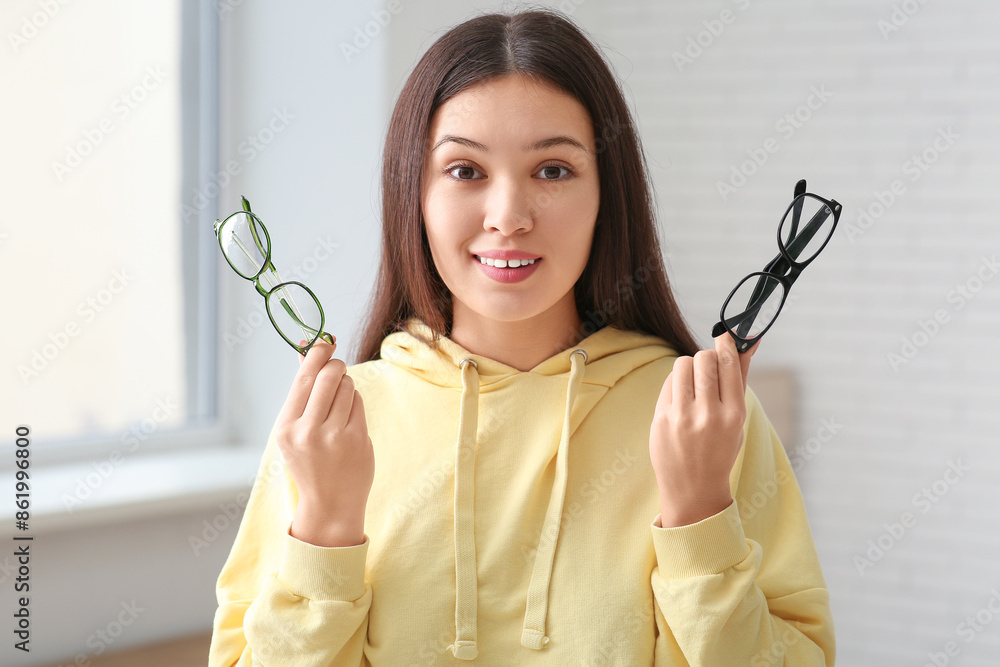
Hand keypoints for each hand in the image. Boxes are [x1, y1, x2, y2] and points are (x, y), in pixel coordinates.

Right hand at [274, 337, 373, 546]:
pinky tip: (348, 419)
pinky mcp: (357, 439)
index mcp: (286, 427)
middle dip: (335, 366)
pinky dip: (355, 403)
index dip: (317, 354)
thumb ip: (300, 391)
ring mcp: (334, 436)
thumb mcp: (294, 429)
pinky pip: (359, 402)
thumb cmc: (310, 461)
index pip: (303, 378)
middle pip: (329, 376)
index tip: (325, 342)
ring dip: (346, 386)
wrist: (329, 504)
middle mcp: (308, 431)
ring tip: (339, 405)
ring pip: (347, 386)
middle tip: (336, 369)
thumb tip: (306, 349)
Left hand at [649, 333, 757, 526]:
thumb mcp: (739, 418)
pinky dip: (676, 384)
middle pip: (704, 359)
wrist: (693, 488)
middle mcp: (707, 414)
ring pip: (682, 364)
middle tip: (709, 371)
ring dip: (690, 367)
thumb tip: (750, 339)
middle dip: (707, 358)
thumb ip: (741, 377)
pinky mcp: (661, 419)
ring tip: (694, 384)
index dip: (726, 344)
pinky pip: (668, 382)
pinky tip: (682, 400)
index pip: (728, 363)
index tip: (724, 338)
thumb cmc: (720, 449)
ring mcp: (681, 417)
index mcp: (733, 415)